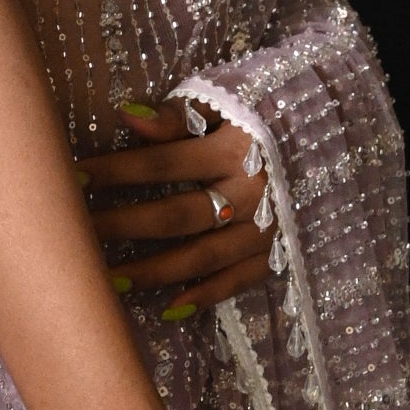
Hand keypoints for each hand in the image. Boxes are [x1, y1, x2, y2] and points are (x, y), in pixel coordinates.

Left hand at [79, 102, 272, 320]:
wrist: (337, 131)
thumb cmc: (269, 112)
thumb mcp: (228, 102)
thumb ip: (178, 113)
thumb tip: (125, 116)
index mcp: (236, 150)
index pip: (162, 164)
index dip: (115, 172)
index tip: (72, 178)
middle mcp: (251, 194)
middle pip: (175, 217)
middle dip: (121, 227)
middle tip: (76, 236)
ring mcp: (266, 229)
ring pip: (201, 256)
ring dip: (152, 271)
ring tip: (108, 281)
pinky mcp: (278, 253)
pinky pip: (238, 281)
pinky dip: (205, 295)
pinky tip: (169, 308)